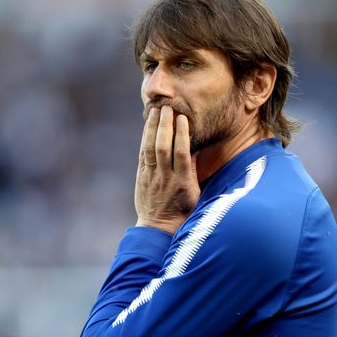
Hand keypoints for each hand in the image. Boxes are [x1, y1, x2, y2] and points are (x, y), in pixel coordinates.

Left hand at [135, 106, 199, 234]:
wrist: (159, 228)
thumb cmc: (183, 211)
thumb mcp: (195, 193)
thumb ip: (194, 171)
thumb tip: (195, 148)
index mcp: (182, 182)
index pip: (182, 153)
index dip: (181, 134)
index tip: (183, 118)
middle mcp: (165, 178)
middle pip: (163, 148)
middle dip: (165, 126)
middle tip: (167, 108)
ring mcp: (151, 177)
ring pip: (150, 149)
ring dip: (152, 128)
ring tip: (156, 111)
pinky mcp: (141, 177)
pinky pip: (142, 155)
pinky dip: (145, 139)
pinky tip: (148, 126)